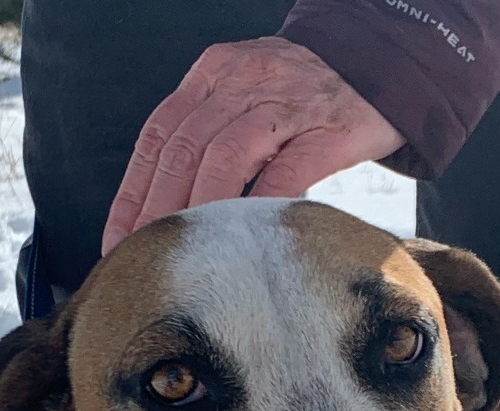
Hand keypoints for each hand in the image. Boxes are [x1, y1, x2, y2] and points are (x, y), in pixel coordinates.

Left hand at [102, 37, 404, 253]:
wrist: (381, 65)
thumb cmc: (306, 98)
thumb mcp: (248, 97)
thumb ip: (211, 134)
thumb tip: (168, 205)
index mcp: (213, 75)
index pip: (158, 135)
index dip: (133, 191)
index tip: (118, 239)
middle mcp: (242, 82)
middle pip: (183, 148)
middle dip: (156, 210)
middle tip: (143, 256)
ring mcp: (284, 105)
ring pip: (225, 156)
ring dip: (198, 210)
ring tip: (187, 256)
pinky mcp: (325, 130)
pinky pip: (286, 172)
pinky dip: (261, 205)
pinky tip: (247, 238)